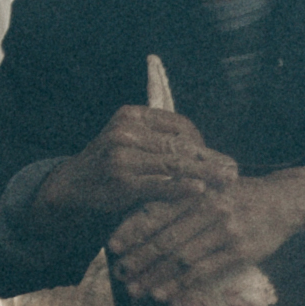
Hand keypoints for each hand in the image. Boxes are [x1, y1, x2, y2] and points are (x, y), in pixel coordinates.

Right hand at [40, 104, 233, 219]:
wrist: (70, 188)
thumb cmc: (108, 167)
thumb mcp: (129, 142)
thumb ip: (159, 141)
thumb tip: (205, 150)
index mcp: (132, 115)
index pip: (179, 124)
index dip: (202, 142)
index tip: (218, 158)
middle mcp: (126, 130)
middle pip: (179, 143)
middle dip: (210, 158)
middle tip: (234, 169)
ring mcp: (122, 155)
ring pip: (174, 163)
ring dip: (204, 173)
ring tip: (227, 181)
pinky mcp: (121, 182)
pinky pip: (159, 184)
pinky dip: (181, 187)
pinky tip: (200, 190)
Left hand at [109, 173, 301, 299]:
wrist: (285, 200)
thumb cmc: (241, 195)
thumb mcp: (211, 186)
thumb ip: (182, 199)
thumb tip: (143, 219)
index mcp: (197, 191)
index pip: (157, 211)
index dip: (133, 229)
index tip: (113, 245)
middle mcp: (208, 208)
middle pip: (165, 237)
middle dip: (138, 257)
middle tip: (119, 272)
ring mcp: (224, 230)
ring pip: (180, 257)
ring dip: (154, 275)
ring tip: (134, 288)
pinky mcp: (239, 250)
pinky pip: (203, 270)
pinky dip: (180, 283)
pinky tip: (162, 292)